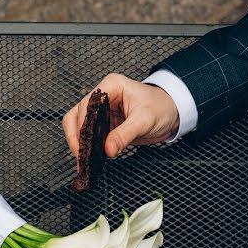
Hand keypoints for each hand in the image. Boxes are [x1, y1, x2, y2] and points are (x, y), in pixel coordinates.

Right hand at [62, 73, 179, 159]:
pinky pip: (88, 135)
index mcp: (111, 86)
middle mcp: (102, 96)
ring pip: (77, 126)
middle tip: (81, 156)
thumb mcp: (144, 121)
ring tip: (83, 161)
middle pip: (76, 115)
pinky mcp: (102, 123)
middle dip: (76, 137)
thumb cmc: (161, 108)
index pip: (86, 105)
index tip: (84, 145)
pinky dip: (86, 147)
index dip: (81, 126)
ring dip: (78, 143)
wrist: (171, 112)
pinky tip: (88, 159)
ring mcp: (100, 110)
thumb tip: (108, 149)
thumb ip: (125, 135)